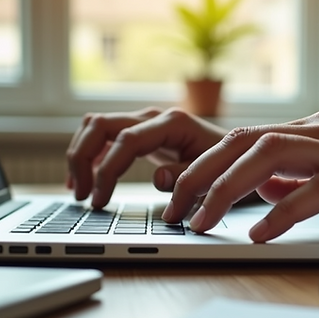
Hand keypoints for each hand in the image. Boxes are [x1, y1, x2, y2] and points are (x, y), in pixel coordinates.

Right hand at [66, 107, 227, 207]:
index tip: (99, 201)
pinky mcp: (141, 132)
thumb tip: (157, 179)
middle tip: (81, 195)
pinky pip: (104, 136)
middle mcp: (154, 117)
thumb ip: (187, 176)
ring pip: (95, 126)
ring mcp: (145, 122)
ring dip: (81, 155)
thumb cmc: (230, 164)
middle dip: (83, 159)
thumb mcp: (215, 174)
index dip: (106, 171)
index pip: (126, 141)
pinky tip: (85, 179)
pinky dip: (89, 154)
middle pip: (99, 125)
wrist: (241, 152)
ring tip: (77, 190)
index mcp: (172, 123)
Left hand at [164, 111, 318, 249]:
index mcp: (317, 133)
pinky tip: (257, 235)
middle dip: (200, 175)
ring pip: (269, 157)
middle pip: (244, 141)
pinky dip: (279, 212)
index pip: (244, 139)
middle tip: (175, 210)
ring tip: (202, 221)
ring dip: (226, 190)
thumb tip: (264, 188)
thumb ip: (302, 178)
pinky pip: (313, 190)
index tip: (178, 195)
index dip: (204, 165)